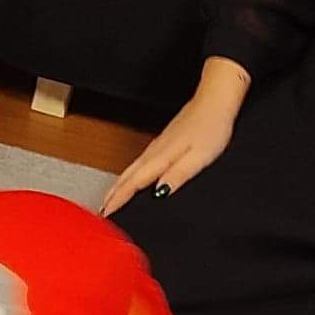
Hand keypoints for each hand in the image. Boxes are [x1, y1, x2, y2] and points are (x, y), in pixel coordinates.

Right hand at [100, 61, 247, 215]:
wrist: (214, 101)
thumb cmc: (210, 127)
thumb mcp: (199, 157)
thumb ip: (178, 175)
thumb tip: (159, 193)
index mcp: (160, 158)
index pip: (133, 184)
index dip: (118, 200)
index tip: (106, 213)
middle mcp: (153, 152)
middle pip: (126, 177)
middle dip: (111, 195)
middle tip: (101, 211)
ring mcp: (156, 146)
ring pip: (129, 170)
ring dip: (117, 185)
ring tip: (109, 198)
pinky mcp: (161, 142)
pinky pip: (138, 163)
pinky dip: (128, 175)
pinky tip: (132, 177)